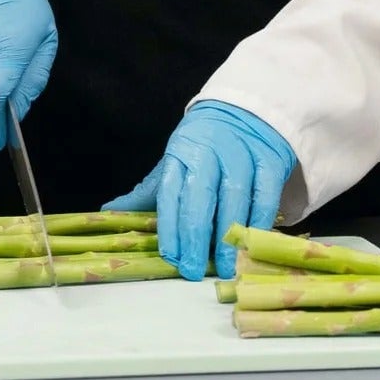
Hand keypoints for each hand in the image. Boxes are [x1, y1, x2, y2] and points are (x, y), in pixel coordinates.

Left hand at [102, 100, 295, 279]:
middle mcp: (209, 153)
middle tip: (194, 270)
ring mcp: (242, 155)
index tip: (172, 257)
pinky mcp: (270, 160)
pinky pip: (265, 195)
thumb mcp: (175, 163)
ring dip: (229, 236)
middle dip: (195, 237)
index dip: (170, 228)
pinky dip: (259, 221)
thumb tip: (109, 213)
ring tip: (225, 266)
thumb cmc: (205, 145)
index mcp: (180, 154)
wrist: (244, 109)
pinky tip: (251, 244)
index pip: (170, 194)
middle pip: (199, 197)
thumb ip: (149, 193)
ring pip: (235, 197)